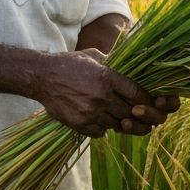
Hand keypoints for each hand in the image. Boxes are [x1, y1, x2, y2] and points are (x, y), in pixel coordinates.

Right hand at [32, 50, 180, 138]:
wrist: (42, 77)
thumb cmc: (69, 64)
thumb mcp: (93, 56)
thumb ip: (114, 63)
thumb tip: (133, 65)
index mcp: (107, 77)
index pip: (137, 94)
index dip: (146, 100)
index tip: (147, 102)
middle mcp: (101, 96)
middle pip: (130, 112)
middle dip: (135, 114)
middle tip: (135, 112)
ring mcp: (90, 112)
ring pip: (116, 125)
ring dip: (118, 121)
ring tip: (113, 114)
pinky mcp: (80, 124)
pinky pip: (101, 133)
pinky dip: (102, 128)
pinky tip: (97, 119)